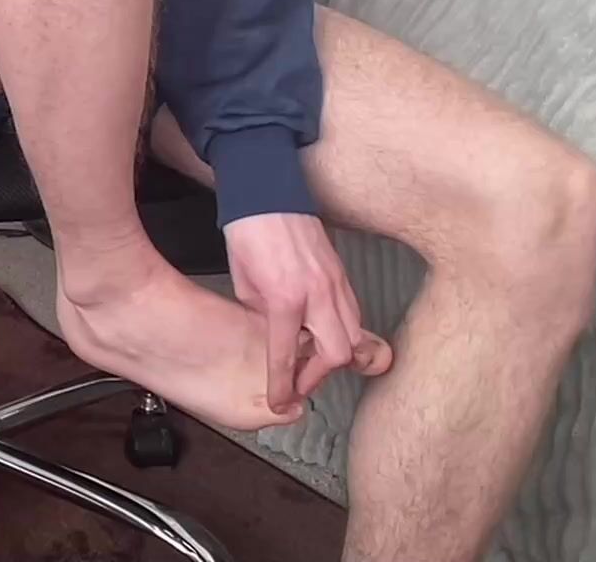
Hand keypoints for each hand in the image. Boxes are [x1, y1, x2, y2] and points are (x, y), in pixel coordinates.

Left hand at [223, 212, 368, 415]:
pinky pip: (351, 312)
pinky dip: (340, 328)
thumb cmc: (249, 234)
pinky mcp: (342, 273)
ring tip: (311, 357)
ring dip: (333, 353)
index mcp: (285, 298)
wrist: (268, 193)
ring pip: (352, 334)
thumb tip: (278, 334)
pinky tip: (321, 329)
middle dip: (319, 376)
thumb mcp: (243, 284)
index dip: (283, 385)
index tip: (280, 402)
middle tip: (300, 382)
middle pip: (337, 354)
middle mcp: (318, 293)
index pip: (287, 356)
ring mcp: (335, 282)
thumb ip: (263, 315)